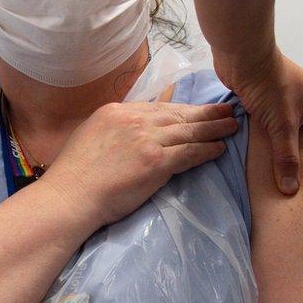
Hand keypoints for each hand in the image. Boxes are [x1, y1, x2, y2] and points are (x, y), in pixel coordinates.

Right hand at [42, 102, 237, 225]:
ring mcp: (147, 138)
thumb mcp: (92, 135)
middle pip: (178, 114)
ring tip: (232, 126)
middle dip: (205, 112)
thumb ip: (115, 129)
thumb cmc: (75, 175)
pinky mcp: (156, 161)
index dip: (182, 109)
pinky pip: (189, 152)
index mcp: (117, 111)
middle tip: (227, 109)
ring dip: (214, 128)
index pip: (159, 107)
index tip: (197, 110)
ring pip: (188, 130)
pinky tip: (220, 148)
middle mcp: (134, 119)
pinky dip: (207, 149)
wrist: (70, 195)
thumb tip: (130, 132)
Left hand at [216, 47, 302, 194]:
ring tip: (284, 173)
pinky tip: (266, 156)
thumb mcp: (282, 125)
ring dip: (288, 148)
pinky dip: (273, 139)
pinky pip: (276, 125)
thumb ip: (287, 157)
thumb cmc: (269, 85)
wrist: (241, 55)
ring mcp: (289, 99)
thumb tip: (291, 189)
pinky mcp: (269, 100)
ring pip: (293, 131)